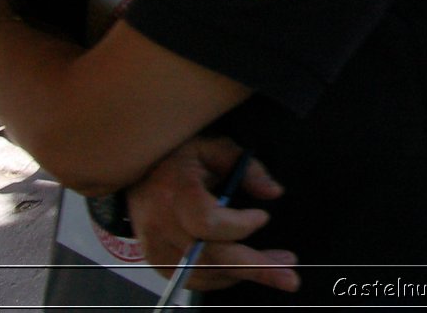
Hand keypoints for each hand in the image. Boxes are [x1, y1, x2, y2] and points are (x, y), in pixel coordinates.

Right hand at [128, 136, 298, 292]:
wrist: (137, 175)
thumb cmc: (177, 158)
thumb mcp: (215, 148)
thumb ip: (247, 168)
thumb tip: (273, 192)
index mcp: (174, 192)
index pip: (206, 221)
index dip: (238, 226)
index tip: (263, 217)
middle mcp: (161, 224)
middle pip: (210, 255)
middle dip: (254, 267)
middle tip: (289, 276)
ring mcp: (156, 247)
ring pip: (203, 273)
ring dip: (243, 275)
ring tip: (277, 270)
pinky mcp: (156, 260)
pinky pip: (192, 278)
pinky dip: (222, 278)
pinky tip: (245, 270)